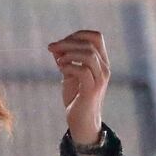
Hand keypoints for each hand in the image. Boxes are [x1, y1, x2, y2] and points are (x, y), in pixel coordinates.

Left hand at [47, 30, 109, 145]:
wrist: (81, 120)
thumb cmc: (76, 96)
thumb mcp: (69, 74)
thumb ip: (65, 60)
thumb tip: (54, 46)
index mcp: (101, 62)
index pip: (96, 37)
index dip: (77, 35)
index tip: (60, 43)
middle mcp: (104, 68)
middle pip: (90, 43)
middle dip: (67, 42)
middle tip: (51, 48)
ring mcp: (100, 79)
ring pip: (89, 55)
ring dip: (68, 53)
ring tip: (58, 61)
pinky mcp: (92, 89)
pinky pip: (82, 71)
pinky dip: (68, 66)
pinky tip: (61, 70)